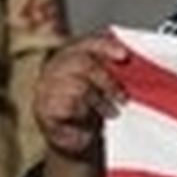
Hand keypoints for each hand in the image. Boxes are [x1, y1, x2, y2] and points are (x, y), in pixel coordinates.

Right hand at [33, 31, 130, 157]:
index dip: (106, 46)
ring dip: (100, 102)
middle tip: (123, 98)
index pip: (87, 43)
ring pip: (79, 88)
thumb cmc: (88, 104)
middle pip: (84, 64)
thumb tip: (132, 63)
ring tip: (112, 113)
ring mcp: (46, 88)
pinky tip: (88, 124)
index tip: (124, 55)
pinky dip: (83, 116)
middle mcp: (54, 68)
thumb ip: (112, 71)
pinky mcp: (44, 110)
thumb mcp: (100, 84)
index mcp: (69, 55)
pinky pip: (68, 109)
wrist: (70, 134)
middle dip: (108, 81)